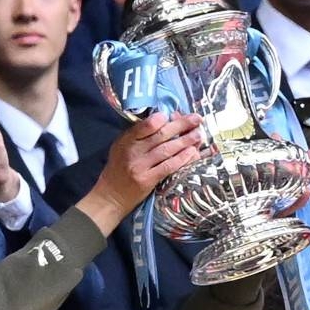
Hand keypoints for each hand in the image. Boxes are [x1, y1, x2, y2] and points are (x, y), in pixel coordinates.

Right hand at [77, 112, 201, 234]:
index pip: (145, 125)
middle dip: (181, 125)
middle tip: (196, 119)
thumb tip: (163, 122)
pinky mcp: (148, 180)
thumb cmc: (118, 169)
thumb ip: (137, 136)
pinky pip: (168, 166)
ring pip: (167, 150)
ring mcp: (141, 166)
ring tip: (199, 134)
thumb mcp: (121, 147)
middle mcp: (133, 152)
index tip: (175, 113)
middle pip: (161, 135)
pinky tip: (192, 153)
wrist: (111, 196)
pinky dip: (182, 159)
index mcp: (126, 141)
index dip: (162, 118)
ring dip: (185, 141)